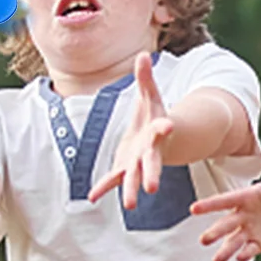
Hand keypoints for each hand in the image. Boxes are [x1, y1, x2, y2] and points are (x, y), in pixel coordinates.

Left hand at [89, 52, 173, 209]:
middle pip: (151, 163)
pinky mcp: (125, 167)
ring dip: (132, 190)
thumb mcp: (150, 94)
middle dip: (151, 174)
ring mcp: (137, 162)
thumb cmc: (154, 114)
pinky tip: (92, 196)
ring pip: (134, 178)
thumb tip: (143, 54)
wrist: (158, 136)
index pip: (161, 128)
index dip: (164, 127)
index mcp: (157, 130)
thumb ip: (145, 78)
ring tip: (131, 205)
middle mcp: (149, 150)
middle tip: (152, 187)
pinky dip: (104, 187)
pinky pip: (113, 179)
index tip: (168, 126)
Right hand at [191, 147, 260, 260]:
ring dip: (225, 250)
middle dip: (215, 232)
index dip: (209, 205)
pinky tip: (240, 258)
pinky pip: (249, 249)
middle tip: (204, 240)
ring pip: (233, 241)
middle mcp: (241, 215)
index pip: (223, 201)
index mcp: (242, 198)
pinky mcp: (257, 243)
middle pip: (225, 224)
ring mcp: (248, 231)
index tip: (193, 209)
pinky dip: (245, 253)